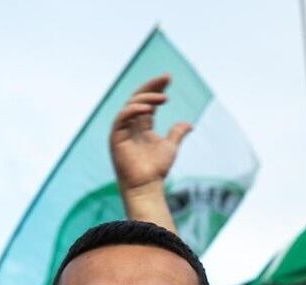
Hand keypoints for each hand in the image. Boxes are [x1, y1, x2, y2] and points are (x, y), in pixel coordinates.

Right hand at [110, 75, 191, 193]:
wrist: (146, 186)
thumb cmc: (156, 169)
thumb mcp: (170, 147)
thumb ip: (177, 133)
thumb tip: (189, 124)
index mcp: (142, 125)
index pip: (147, 101)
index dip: (156, 88)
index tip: (168, 78)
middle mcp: (131, 125)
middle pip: (138, 98)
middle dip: (151, 87)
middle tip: (166, 79)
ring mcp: (122, 130)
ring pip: (130, 105)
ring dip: (146, 98)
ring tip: (163, 98)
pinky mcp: (116, 137)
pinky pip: (121, 118)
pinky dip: (133, 110)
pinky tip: (148, 109)